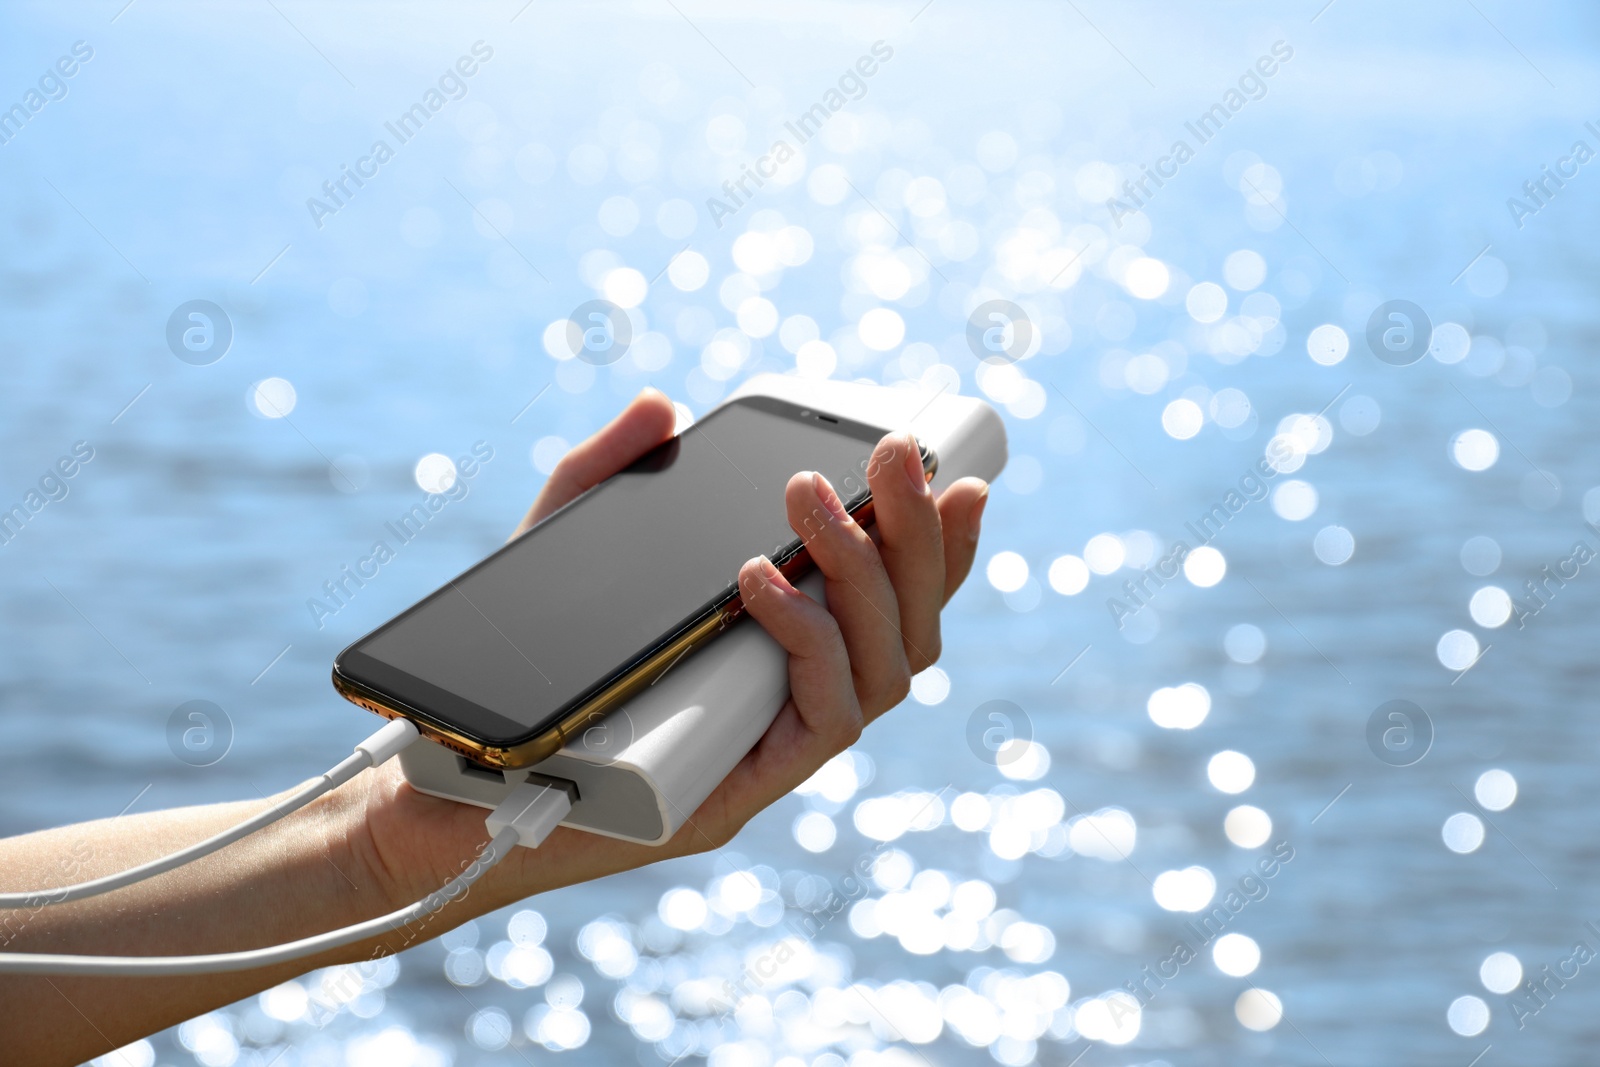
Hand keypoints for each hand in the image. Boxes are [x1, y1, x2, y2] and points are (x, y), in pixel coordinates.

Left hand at [345, 388, 988, 926]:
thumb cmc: (520, 667)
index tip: (957, 474)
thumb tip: (658, 406)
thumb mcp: (565, 551)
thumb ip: (608, 473)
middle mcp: (797, 708)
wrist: (445, 776)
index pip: (894, 605)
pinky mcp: (741, 796)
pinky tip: (758, 581)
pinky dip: (805, 640)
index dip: (940, 545)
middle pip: (909, 632)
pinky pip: (822, 720)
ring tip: (808, 498)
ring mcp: (774, 756)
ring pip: (885, 672)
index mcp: (783, 658)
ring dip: (860, 574)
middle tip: (892, 454)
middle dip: (913, 535)